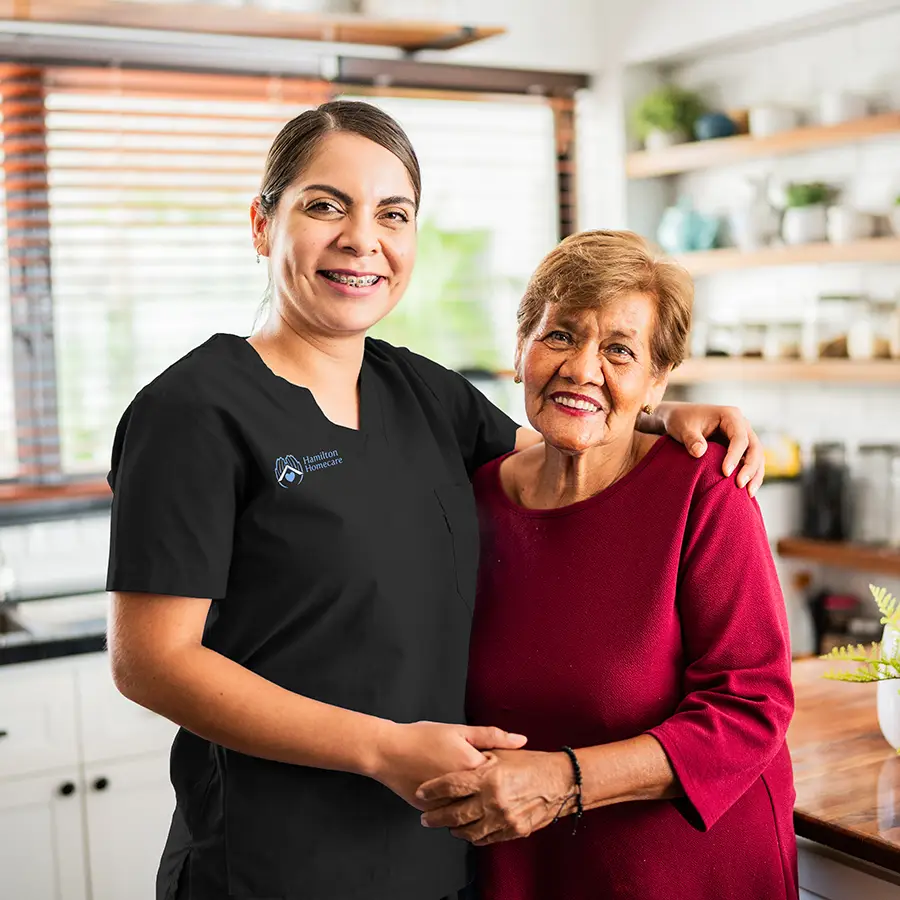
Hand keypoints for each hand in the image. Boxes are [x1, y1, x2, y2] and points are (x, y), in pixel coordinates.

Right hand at [372, 722, 526, 810]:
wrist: (388, 751)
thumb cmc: (422, 737)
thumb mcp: (459, 731)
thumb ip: (492, 736)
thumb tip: (521, 740)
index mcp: (473, 767)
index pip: (503, 776)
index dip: (507, 772)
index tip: (509, 769)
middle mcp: (462, 790)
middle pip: (490, 798)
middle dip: (496, 793)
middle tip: (498, 786)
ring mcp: (447, 804)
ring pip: (472, 812)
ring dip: (479, 806)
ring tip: (483, 796)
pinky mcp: (433, 812)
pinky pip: (453, 816)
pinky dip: (458, 809)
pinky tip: (460, 800)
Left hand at [417, 749, 572, 845]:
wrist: (561, 782)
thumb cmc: (531, 764)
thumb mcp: (503, 752)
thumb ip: (478, 753)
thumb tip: (457, 754)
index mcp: (488, 776)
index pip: (450, 785)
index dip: (432, 790)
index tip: (421, 792)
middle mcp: (493, 799)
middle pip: (454, 813)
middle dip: (435, 816)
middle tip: (425, 816)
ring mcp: (503, 818)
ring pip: (468, 831)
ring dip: (452, 828)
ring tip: (445, 824)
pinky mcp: (513, 831)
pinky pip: (485, 839)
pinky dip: (473, 836)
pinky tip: (467, 831)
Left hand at [657, 402, 764, 495]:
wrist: (679, 419)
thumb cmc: (681, 421)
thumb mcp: (683, 428)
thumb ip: (691, 439)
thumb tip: (699, 452)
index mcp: (730, 416)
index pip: (739, 437)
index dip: (734, 455)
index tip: (725, 472)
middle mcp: (741, 425)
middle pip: (754, 447)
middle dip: (750, 468)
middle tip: (740, 485)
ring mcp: (743, 437)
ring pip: (756, 456)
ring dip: (755, 475)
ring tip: (748, 494)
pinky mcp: (740, 448)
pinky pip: (750, 462)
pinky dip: (750, 476)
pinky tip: (746, 492)